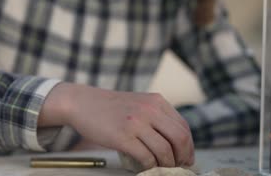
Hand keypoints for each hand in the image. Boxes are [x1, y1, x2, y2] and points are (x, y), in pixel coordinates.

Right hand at [63, 83, 194, 169]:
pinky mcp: (123, 137)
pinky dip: (150, 166)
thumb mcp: (138, 103)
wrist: (82, 102)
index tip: (187, 157)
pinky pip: (146, 157)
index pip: (183, 126)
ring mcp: (136, 123)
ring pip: (164, 151)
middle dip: (183, 157)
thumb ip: (156, 116)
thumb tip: (174, 141)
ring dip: (166, 164)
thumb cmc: (109, 106)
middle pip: (180, 139)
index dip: (189, 146)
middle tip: (179, 166)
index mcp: (156, 101)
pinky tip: (146, 167)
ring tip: (162, 169)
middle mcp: (149, 110)